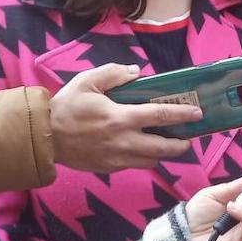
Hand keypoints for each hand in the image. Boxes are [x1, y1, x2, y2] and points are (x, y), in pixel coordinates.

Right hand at [50, 64, 200, 171]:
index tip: (197, 113)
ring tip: (167, 144)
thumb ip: (115, 74)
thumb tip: (137, 72)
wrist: (43, 137)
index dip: (182, 114)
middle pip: (164, 147)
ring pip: (151, 160)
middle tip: (189, 138)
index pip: (161, 115)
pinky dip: (144, 158)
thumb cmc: (66, 106)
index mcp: (121, 118)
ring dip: (163, 153)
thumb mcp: (88, 81)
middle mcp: (124, 141)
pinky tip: (142, 148)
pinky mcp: (109, 168)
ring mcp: (117, 158)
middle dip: (181, 144)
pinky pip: (134, 165)